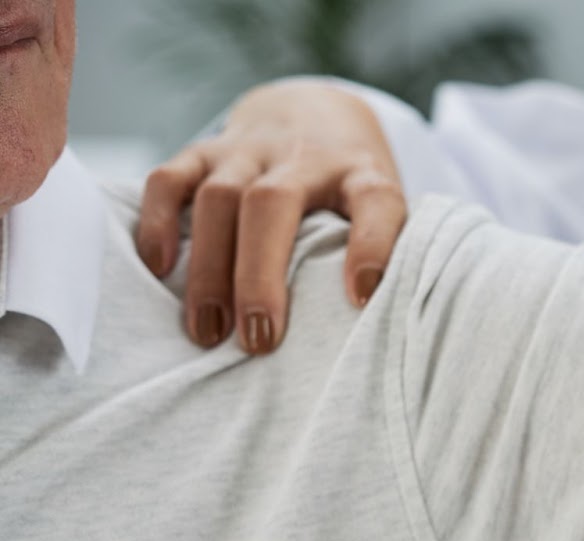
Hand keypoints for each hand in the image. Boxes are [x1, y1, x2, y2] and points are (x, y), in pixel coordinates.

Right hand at [137, 82, 407, 355]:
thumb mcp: (381, 213)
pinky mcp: (203, 149)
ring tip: (207, 332)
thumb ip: (386, 254)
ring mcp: (249, 149)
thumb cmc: (351, 190)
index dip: (372, 247)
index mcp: (361, 174)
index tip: (362, 300)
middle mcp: (304, 155)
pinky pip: (169, 180)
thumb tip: (375, 326)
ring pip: (218, 198)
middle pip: (272, 204)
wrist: (316, 113)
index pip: (376, 201)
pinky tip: (159, 270)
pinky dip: (158, 223)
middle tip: (257, 343)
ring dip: (209, 270)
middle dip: (260, 277)